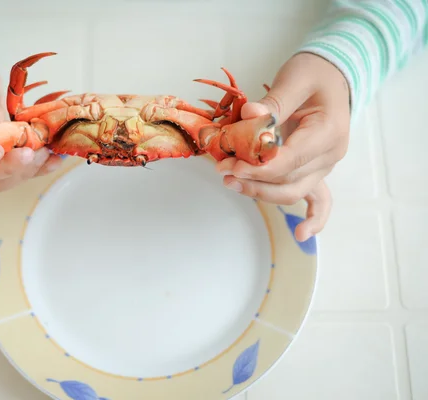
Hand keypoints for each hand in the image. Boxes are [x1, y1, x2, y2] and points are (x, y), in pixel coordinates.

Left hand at [217, 52, 350, 240]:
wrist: (332, 76)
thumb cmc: (314, 74)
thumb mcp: (294, 79)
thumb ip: (272, 103)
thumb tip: (249, 114)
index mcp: (329, 132)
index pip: (290, 160)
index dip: (259, 167)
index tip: (232, 165)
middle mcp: (330, 155)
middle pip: (288, 181)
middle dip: (252, 179)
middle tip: (222, 170)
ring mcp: (324, 166)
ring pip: (292, 192)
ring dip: (261, 192)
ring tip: (230, 182)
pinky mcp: (315, 170)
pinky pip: (319, 201)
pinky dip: (313, 220)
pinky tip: (300, 235)